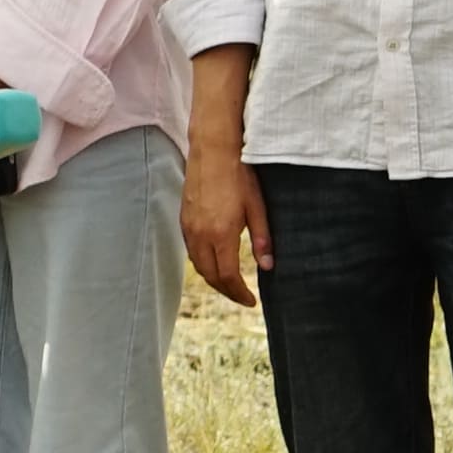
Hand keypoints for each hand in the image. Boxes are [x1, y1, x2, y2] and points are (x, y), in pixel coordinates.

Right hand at [183, 148, 270, 305]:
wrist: (212, 151)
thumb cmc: (238, 175)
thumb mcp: (258, 207)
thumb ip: (262, 238)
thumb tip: (268, 266)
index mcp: (220, 233)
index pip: (228, 275)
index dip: (239, 292)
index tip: (252, 301)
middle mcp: (200, 234)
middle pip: (209, 275)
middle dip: (226, 290)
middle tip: (242, 296)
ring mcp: (189, 227)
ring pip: (198, 264)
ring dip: (213, 278)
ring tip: (230, 283)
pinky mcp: (184, 219)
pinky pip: (191, 250)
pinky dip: (203, 263)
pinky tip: (215, 261)